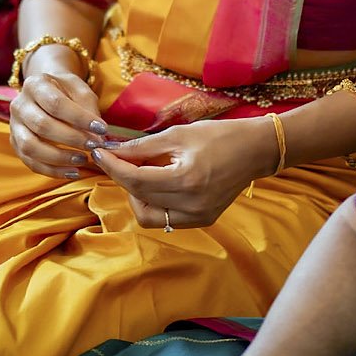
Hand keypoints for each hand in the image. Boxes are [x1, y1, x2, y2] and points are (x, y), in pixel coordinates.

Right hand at [9, 54, 104, 178]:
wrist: (47, 92)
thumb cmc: (67, 92)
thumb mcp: (81, 91)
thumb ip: (89, 110)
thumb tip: (97, 137)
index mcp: (35, 85)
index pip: (56, 103)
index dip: (79, 118)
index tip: (102, 128)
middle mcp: (19, 105)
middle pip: (42, 125)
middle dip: (72, 139)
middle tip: (94, 146)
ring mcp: (14, 126)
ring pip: (30, 146)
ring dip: (59, 158)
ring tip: (83, 160)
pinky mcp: (15, 144)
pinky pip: (30, 162)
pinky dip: (52, 170)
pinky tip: (73, 172)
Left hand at [91, 117, 275, 230]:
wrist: (257, 150)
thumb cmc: (220, 136)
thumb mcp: (178, 135)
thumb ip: (142, 146)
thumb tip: (112, 151)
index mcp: (186, 180)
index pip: (135, 179)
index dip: (113, 166)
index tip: (98, 153)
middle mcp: (191, 204)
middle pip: (138, 197)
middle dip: (122, 177)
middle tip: (120, 158)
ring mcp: (198, 215)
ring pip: (148, 216)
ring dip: (137, 196)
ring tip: (144, 174)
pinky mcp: (203, 219)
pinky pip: (166, 219)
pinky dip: (155, 204)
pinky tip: (160, 185)